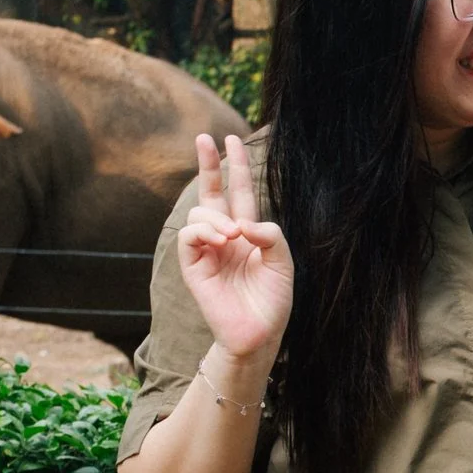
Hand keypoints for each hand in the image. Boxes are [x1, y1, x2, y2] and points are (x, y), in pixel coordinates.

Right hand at [177, 134, 292, 360]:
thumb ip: (270, 234)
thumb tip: (243, 223)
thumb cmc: (273, 300)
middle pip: (211, 192)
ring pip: (200, 212)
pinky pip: (189, 235)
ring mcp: (207, 250)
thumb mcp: (282, 261)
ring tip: (233, 237)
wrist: (259, 334)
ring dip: (217, 218)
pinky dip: (205, 232)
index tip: (231, 139)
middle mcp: (225, 236)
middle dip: (208, 164)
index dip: (235, 166)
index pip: (238, 192)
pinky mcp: (193, 266)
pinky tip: (221, 241)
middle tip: (205, 138)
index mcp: (248, 233)